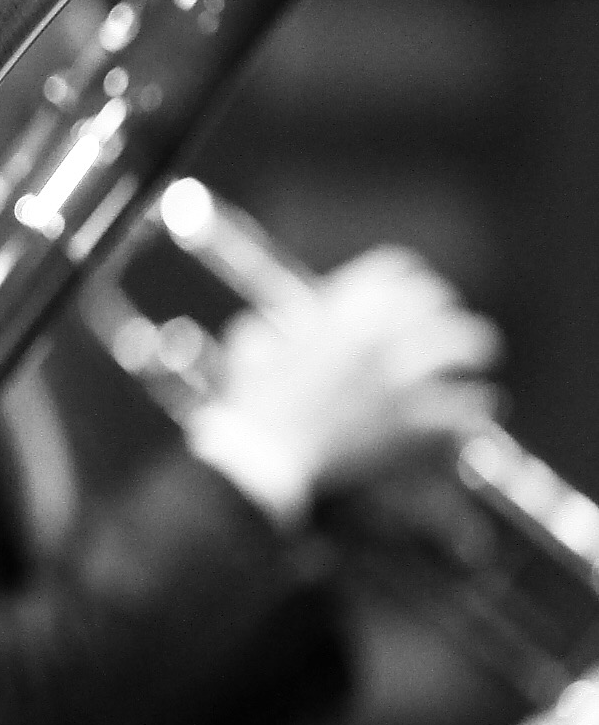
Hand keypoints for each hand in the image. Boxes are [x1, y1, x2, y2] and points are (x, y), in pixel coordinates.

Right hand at [190, 245, 500, 529]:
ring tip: (470, 369)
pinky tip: (467, 417)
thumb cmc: (252, 399)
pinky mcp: (420, 421)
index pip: (397, 269)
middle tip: (444, 332)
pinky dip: (471, 409)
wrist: (264, 455)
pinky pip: (471, 405)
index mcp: (343, 308)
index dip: (406, 280)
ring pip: (469, 346)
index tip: (410, 292)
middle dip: (442, 315)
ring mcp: (406, 377)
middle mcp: (383, 333)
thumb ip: (279, 322)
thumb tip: (292, 323)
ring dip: (468, 356)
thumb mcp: (252, 341)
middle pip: (439, 300)